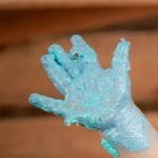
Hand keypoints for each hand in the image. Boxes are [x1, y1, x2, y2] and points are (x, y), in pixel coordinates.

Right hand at [29, 35, 148, 151]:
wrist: (119, 119)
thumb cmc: (121, 98)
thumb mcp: (120, 76)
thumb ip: (120, 59)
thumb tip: (124, 41)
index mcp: (93, 73)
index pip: (84, 57)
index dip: (79, 47)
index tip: (75, 38)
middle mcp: (82, 82)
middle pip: (68, 66)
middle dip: (60, 56)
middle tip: (53, 47)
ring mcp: (75, 95)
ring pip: (60, 79)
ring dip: (52, 69)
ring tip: (45, 58)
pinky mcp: (71, 109)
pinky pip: (55, 106)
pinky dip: (44, 102)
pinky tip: (32, 97)